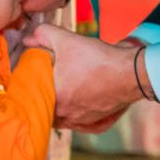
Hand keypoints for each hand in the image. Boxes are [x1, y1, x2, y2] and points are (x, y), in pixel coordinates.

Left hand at [30, 25, 146, 130]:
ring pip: (64, 119)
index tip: (34, 79)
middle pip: (47, 110)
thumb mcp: (67, 39)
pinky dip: (80, 118)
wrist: (131, 73)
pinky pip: (83, 125)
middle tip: (47, 85)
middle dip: (46, 99)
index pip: (33, 99)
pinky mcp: (98, 122)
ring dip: (61, 109)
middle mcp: (67, 115)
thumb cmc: (97, 58)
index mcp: (55, 99)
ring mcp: (83, 121)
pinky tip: (80, 107)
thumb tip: (27, 38)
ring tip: (62, 94)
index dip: (32, 88)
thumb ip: (43, 35)